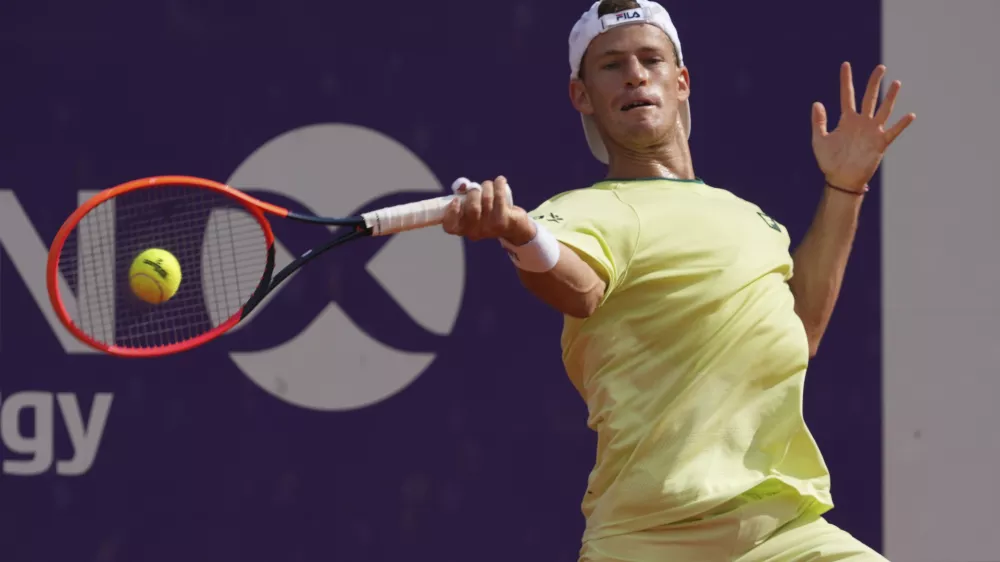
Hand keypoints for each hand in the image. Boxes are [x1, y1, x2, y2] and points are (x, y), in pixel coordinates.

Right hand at [442, 176, 534, 243]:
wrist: (513, 226)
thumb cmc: (487, 211)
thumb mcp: (472, 205)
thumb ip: (463, 194)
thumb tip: (462, 185)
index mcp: (463, 229)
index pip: (450, 226)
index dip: (451, 212)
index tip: (456, 199)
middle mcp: (475, 232)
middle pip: (472, 208)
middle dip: (474, 191)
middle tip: (477, 188)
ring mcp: (490, 228)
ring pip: (487, 199)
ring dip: (487, 186)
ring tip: (489, 185)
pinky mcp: (503, 221)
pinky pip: (499, 197)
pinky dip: (499, 185)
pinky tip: (500, 180)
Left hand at [812, 62, 915, 191]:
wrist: (841, 179)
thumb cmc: (829, 161)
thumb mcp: (819, 140)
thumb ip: (819, 122)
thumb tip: (817, 103)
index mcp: (846, 120)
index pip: (847, 95)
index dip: (846, 80)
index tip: (845, 64)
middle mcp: (861, 122)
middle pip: (869, 97)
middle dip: (874, 82)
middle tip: (881, 67)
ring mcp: (872, 131)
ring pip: (883, 110)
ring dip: (890, 97)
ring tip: (896, 83)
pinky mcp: (880, 143)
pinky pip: (893, 132)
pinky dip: (901, 124)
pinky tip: (910, 115)